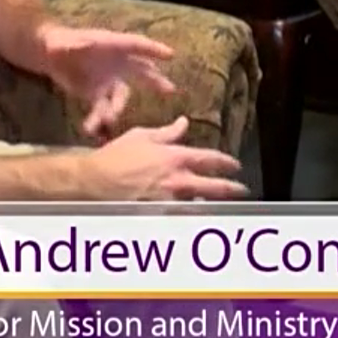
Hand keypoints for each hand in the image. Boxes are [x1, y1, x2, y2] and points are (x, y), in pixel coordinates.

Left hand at [40, 25, 178, 138]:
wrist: (49, 55)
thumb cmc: (59, 41)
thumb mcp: (63, 42)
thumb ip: (69, 45)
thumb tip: (70, 45)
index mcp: (111, 45)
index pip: (136, 45)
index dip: (152, 49)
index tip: (170, 55)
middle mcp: (115, 62)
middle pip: (140, 71)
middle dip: (155, 80)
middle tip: (171, 89)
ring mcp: (108, 79)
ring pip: (120, 96)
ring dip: (117, 108)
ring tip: (109, 119)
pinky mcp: (96, 93)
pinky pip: (102, 108)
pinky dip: (98, 119)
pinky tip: (91, 129)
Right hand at [81, 116, 248, 200]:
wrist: (95, 179)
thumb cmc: (117, 154)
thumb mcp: (143, 135)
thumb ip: (168, 132)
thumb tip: (184, 122)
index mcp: (175, 157)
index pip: (209, 159)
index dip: (226, 162)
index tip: (236, 166)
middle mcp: (176, 180)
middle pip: (213, 186)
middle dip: (231, 188)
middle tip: (242, 190)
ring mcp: (168, 199)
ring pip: (199, 204)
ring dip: (210, 203)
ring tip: (218, 204)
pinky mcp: (158, 213)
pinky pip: (181, 215)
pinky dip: (190, 214)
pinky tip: (194, 214)